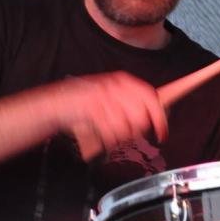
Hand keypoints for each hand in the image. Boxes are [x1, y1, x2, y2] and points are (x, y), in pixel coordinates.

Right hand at [47, 71, 167, 155]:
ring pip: (126, 128)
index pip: (151, 97)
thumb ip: (133, 103)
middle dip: (135, 130)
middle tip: (125, 133)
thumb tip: (158, 115)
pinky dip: (107, 139)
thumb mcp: (112, 96)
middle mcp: (115, 86)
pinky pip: (110, 133)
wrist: (56, 103)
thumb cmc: (85, 103)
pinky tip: (101, 134)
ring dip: (118, 136)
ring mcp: (104, 97)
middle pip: (140, 117)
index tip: (163, 134)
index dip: (160, 118)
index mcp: (123, 80)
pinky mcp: (93, 110)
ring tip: (108, 131)